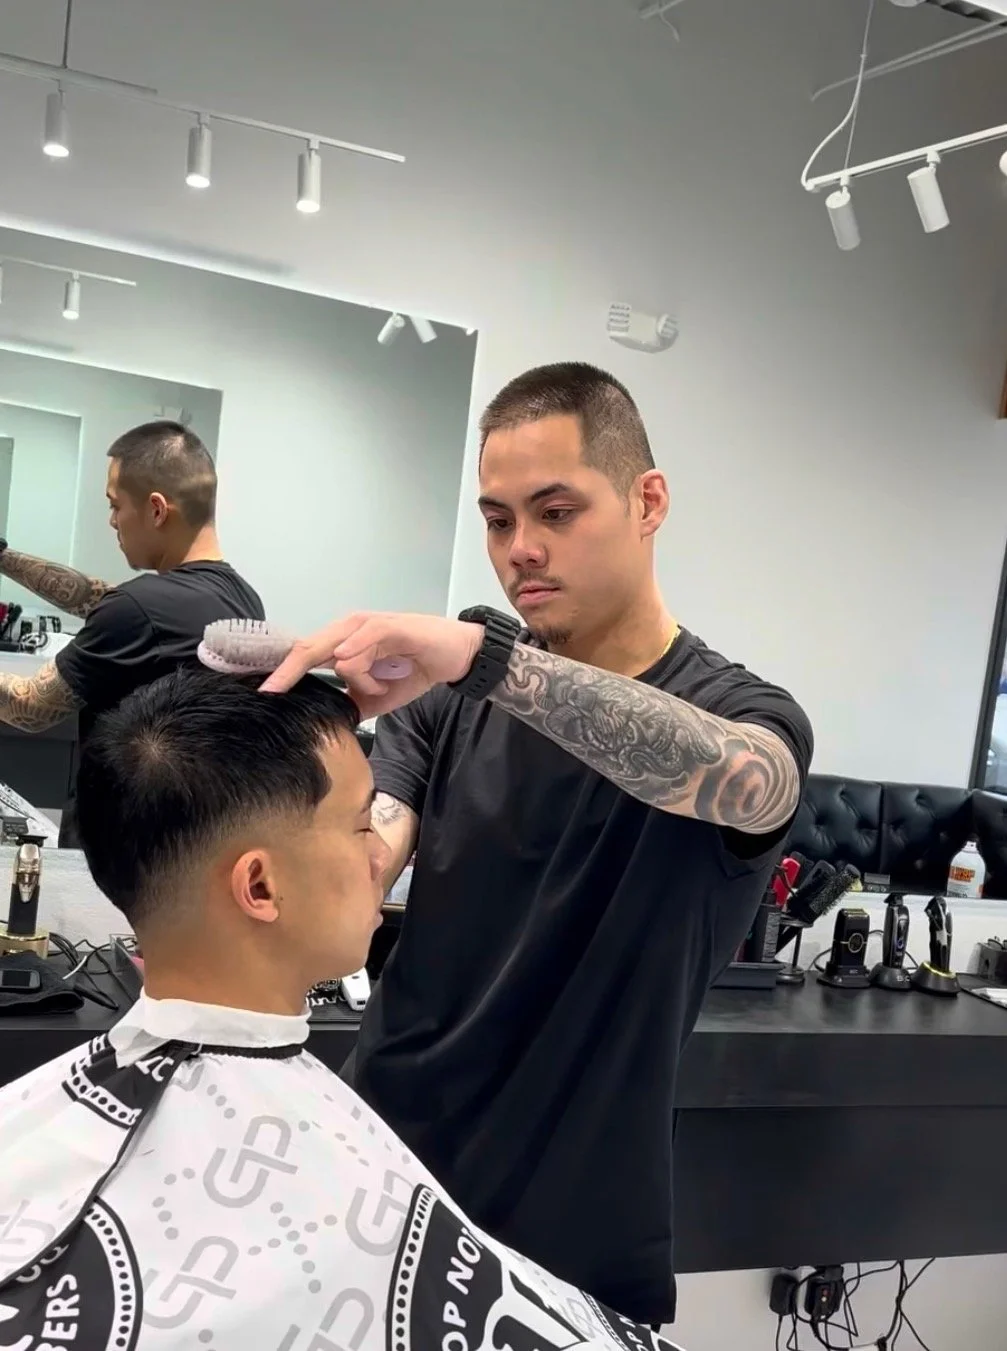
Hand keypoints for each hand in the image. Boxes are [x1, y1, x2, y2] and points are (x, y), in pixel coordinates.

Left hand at [259, 611, 483, 716]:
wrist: (455, 656)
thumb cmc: (415, 669)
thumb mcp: (378, 695)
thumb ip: (353, 701)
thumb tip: (330, 719)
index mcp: (345, 643)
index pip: (306, 656)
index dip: (284, 672)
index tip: (264, 693)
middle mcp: (350, 630)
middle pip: (309, 647)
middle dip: (287, 670)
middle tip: (270, 691)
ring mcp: (368, 626)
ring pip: (338, 652)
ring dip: (358, 679)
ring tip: (383, 685)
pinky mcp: (389, 626)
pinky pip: (364, 639)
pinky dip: (357, 654)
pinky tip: (353, 663)